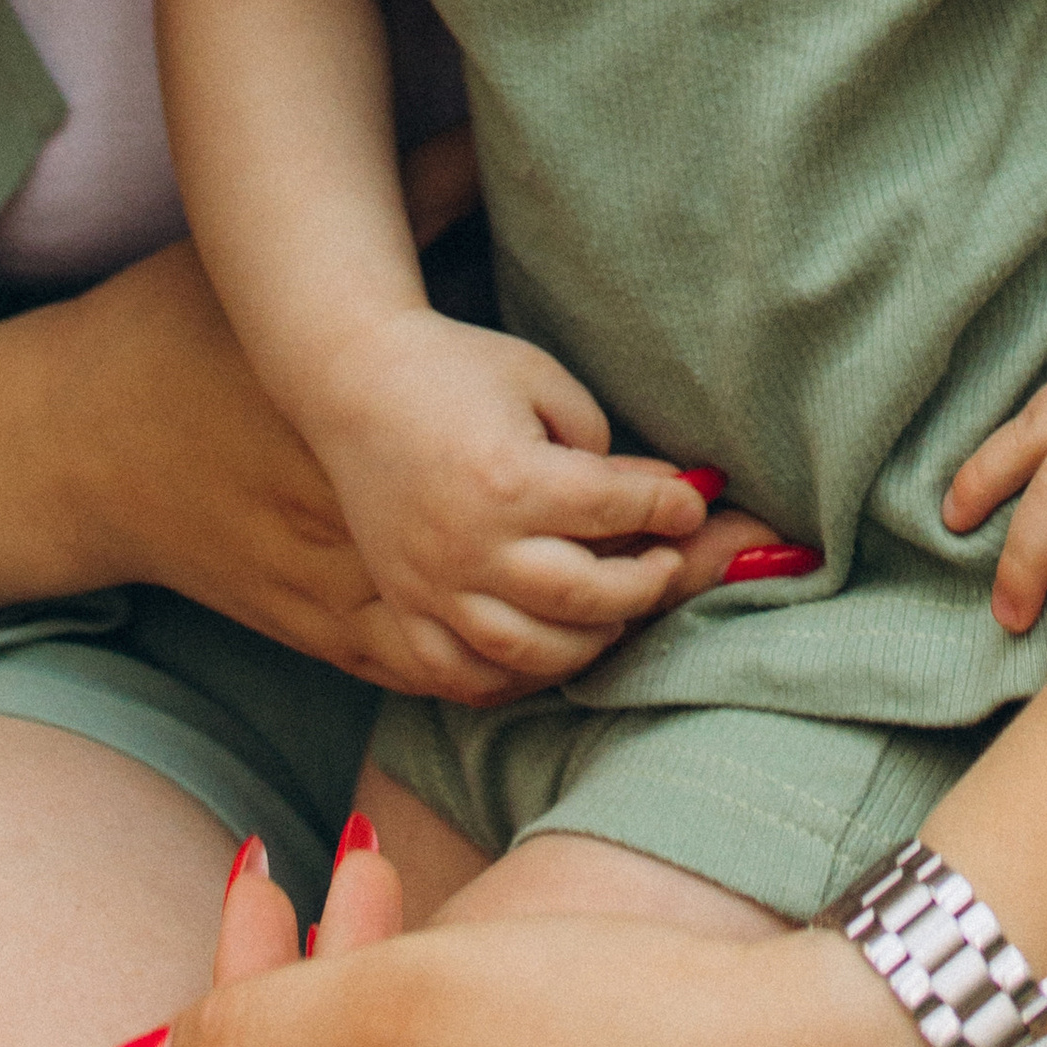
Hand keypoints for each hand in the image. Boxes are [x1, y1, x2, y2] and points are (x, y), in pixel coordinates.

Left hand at [82, 915, 925, 1046]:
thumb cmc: (627, 1033)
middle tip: (295, 872)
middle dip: (279, 995)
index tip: (244, 896)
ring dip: (343, 998)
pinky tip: (415, 936)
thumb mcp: (425, 1005)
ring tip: (371, 877)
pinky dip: (407, 1040)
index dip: (208, 1039)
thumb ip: (261, 1039)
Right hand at [306, 306, 724, 695]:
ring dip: (589, 640)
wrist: (354, 379)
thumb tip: (662, 499)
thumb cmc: (457, 370)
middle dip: (645, 583)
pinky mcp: (403, 602)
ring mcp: (431, 583)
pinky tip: (544, 648)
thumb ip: (601, 448)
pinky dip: (510, 676)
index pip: (613, 510)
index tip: (692, 503)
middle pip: (584, 596)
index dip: (667, 508)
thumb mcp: (540, 382)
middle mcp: (471, 543)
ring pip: (529, 650)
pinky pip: (459, 674)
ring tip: (615, 609)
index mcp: (510, 477)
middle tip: (667, 561)